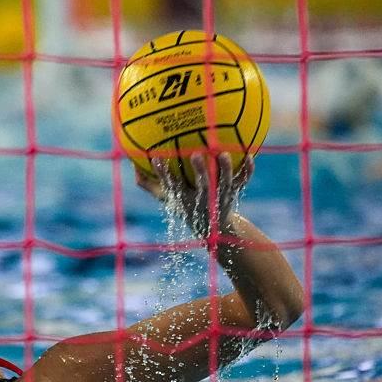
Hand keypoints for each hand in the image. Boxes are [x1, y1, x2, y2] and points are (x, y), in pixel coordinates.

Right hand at [136, 152, 253, 237]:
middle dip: (199, 171)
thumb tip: (131, 163)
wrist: (214, 228)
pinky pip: (242, 182)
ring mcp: (220, 197)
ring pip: (224, 184)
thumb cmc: (185, 205)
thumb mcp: (166, 198)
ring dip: (225, 170)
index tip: (157, 157)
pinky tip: (250, 157)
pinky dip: (247, 171)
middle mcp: (202, 199)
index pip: (172, 186)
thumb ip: (148, 183)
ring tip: (224, 154)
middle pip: (202, 186)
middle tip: (196, 154)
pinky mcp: (234, 193)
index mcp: (184, 199)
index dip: (164, 174)